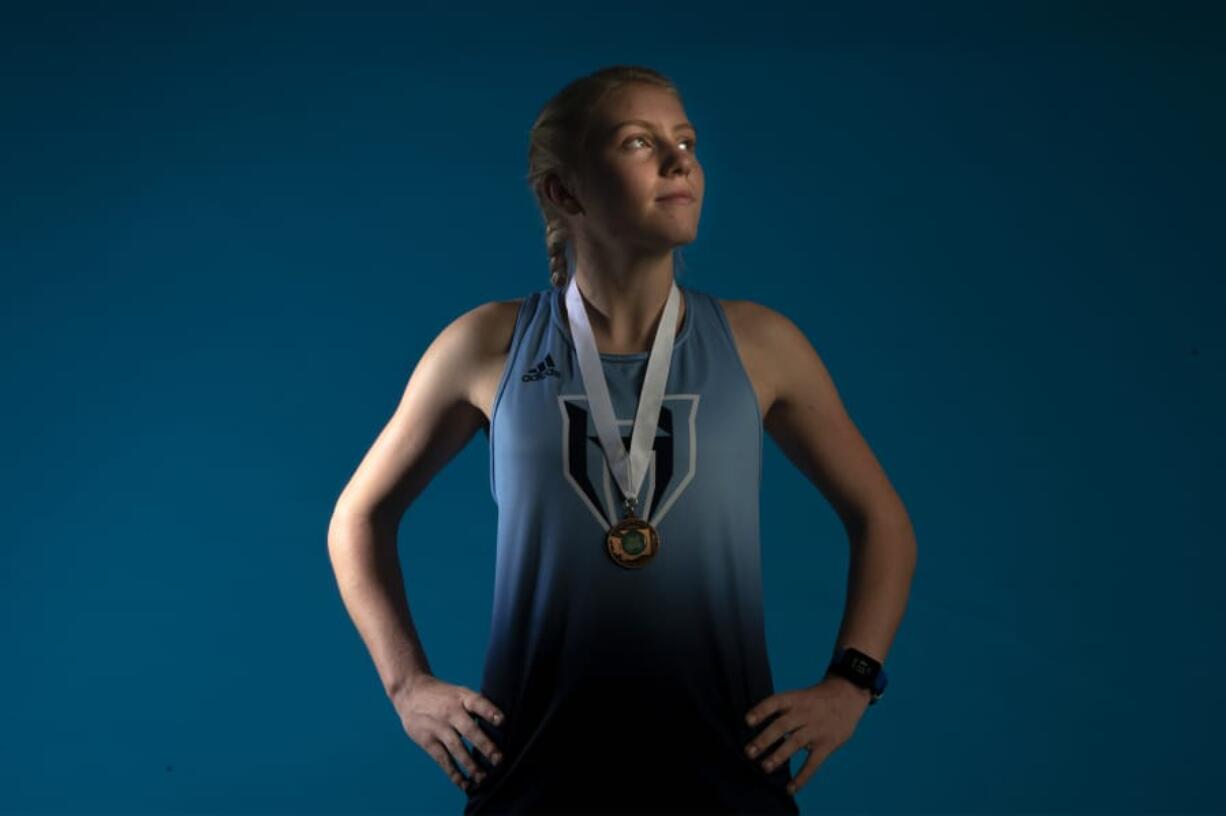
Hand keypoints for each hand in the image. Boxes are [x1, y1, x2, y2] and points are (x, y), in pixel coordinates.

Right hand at [392, 674, 506, 792]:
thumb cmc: (444, 696)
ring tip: (483, 778)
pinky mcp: (427, 740)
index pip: (477, 703)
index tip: (502, 721)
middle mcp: (451, 711)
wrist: (411, 692)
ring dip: (470, 764)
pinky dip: (453, 773)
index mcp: (462, 697)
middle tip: (499, 760)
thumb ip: (477, 707)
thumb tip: (502, 726)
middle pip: (469, 729)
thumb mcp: (460, 693)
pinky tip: (464, 783)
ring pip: (456, 747)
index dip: (489, 711)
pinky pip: (442, 759)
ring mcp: (438, 727)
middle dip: (485, 745)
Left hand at [743, 675, 870, 795]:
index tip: (747, 721)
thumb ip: (783, 711)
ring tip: (765, 767)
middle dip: (764, 739)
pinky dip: (802, 777)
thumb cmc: (815, 700)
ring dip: (779, 756)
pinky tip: (790, 788)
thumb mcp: (799, 696)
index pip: (775, 702)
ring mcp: (816, 729)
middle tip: (749, 753)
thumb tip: (760, 732)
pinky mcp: (827, 744)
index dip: (761, 711)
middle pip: (782, 725)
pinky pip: (813, 762)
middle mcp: (804, 713)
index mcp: (795, 699)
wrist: (847, 695)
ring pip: (795, 743)